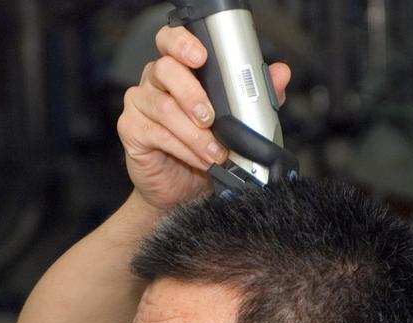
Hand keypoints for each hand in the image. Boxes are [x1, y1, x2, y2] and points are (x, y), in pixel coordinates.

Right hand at [119, 25, 290, 211]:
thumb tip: (281, 74)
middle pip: (165, 69)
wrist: (180, 191)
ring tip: (214, 150)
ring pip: (164, 106)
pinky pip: (157, 133)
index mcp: (178, 70)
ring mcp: (140, 104)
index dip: (183, 43)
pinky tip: (198, 158)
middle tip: (210, 116)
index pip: (172, 41)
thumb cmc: (203, 151)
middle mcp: (155, 81)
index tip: (201, 57)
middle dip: (191, 92)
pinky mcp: (131, 130)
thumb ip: (256, 97)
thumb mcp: (235, 124)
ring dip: (193, 132)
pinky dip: (183, 148)